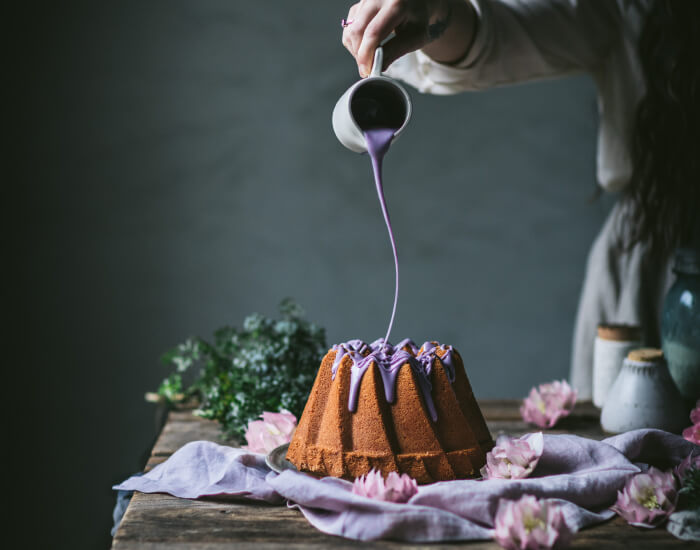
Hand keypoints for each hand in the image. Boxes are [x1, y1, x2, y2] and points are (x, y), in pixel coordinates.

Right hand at [342, 0, 475, 76]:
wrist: (417, 3)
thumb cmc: (419, 20)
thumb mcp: (415, 37)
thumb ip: (396, 51)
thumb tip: (377, 67)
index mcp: (396, 4)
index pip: (373, 32)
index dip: (366, 54)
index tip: (366, 71)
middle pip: (357, 30)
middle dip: (360, 54)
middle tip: (367, 67)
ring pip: (351, 29)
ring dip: (356, 49)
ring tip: (370, 56)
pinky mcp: (360, 4)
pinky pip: (349, 26)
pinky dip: (354, 41)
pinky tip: (366, 46)